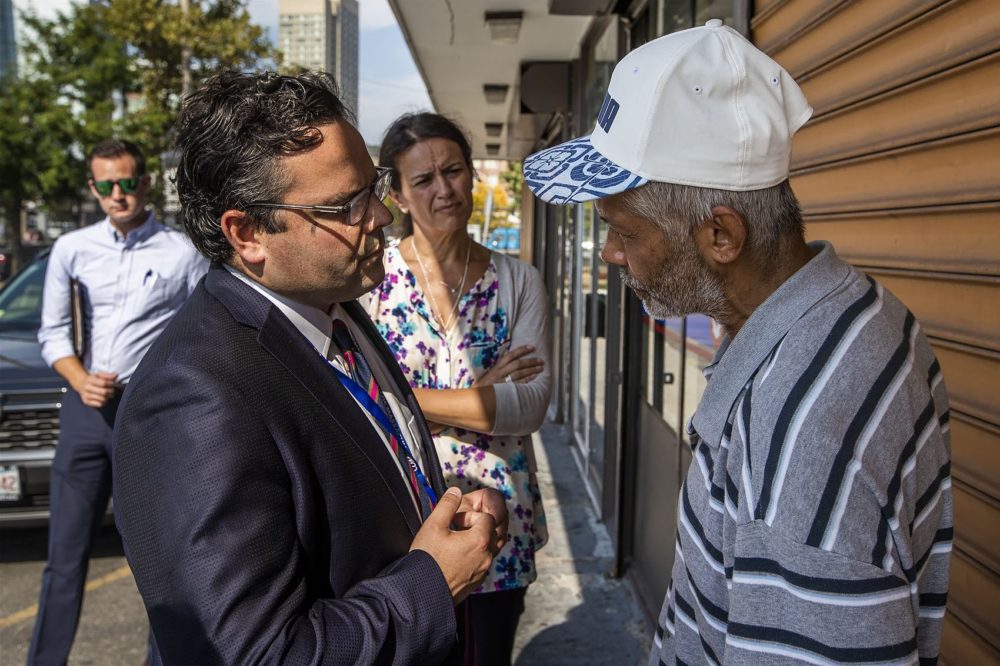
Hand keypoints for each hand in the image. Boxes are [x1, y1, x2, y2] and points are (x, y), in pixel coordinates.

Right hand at [75, 371, 118, 407]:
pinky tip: (104, 398)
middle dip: (111, 391)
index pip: (103, 383)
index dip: (111, 384)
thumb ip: (108, 375)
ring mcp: (86, 395)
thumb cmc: (94, 379)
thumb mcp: (99, 375)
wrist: (81, 383)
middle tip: (113, 390)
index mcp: (90, 379)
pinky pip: (99, 404)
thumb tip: (116, 375)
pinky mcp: (86, 401)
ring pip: (102, 399)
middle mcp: (87, 388)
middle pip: (104, 392)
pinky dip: (104, 402)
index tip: (115, 384)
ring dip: (109, 397)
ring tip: (109, 394)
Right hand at [410, 487, 499, 602]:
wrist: (420, 593)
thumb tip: (455, 492)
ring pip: (492, 546)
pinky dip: (477, 553)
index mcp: (480, 540)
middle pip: (494, 530)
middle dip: (480, 523)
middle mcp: (487, 556)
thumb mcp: (433, 525)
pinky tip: (459, 554)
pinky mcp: (476, 580)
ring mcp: (483, 570)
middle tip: (460, 525)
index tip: (455, 521)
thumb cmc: (426, 560)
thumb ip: (447, 505)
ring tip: (461, 537)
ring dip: (480, 538)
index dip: (471, 515)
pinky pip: (485, 561)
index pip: (487, 516)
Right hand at [473, 345, 543, 386]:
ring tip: (540, 368)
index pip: (510, 355)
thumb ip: (500, 369)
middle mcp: (499, 373)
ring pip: (519, 373)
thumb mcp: (490, 375)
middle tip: (541, 360)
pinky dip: (527, 380)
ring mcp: (502, 382)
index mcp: (496, 367)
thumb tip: (512, 363)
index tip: (531, 347)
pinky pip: (518, 384)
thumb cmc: (483, 388)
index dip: (521, 350)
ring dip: (531, 370)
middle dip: (530, 361)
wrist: (476, 400)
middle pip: (517, 364)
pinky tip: (534, 378)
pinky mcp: (505, 390)